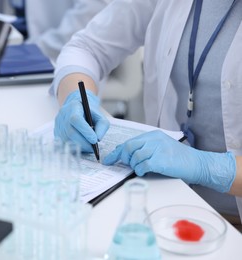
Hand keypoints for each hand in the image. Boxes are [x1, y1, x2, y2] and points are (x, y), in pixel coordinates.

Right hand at [54, 90, 108, 151]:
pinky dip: (74, 147)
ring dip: (80, 146)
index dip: (85, 131)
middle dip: (83, 142)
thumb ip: (102, 126)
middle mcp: (63, 115)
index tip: (95, 140)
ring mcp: (58, 124)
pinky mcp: (56, 132)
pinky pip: (64, 143)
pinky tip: (82, 146)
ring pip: (67, 139)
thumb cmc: (89, 113)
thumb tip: (98, 139)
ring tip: (88, 147)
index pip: (76, 119)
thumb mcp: (100, 116)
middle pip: (71, 132)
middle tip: (93, 148)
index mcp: (74, 107)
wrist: (77, 108)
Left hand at [103, 130, 235, 192]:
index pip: (129, 142)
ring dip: (134, 166)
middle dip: (123, 158)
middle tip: (126, 165)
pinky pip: (143, 166)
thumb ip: (143, 148)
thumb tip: (122, 153)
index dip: (116, 152)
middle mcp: (154, 140)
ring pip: (135, 157)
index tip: (108, 160)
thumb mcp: (159, 148)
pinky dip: (141, 171)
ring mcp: (158, 149)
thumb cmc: (178, 158)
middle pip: (129, 147)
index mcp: (152, 135)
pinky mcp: (162, 160)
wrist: (197, 164)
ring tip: (141, 169)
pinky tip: (145, 172)